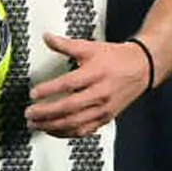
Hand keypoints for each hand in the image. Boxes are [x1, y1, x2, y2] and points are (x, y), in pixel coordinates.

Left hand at [26, 33, 147, 136]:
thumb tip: (47, 37)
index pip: (70, 83)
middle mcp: (101, 93)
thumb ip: (66, 45)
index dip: (50, 89)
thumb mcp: (90, 47)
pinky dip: (65, 133)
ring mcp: (104, 108)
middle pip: (70, 107)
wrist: (142, 68)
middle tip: (29, 112)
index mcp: (96, 73)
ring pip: (75, 123)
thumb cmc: (115, 58)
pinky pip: (83, 131)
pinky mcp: (105, 118)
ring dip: (52, 126)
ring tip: (34, 124)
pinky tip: (51, 130)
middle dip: (46, 112)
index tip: (33, 93)